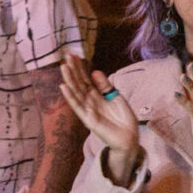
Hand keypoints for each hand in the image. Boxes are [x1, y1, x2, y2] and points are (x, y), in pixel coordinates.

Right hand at [59, 55, 139, 179]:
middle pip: (79, 83)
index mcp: (97, 96)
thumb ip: (105, 85)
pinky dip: (70, 97)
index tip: (73, 55)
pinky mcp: (88, 119)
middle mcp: (90, 101)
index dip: (80, 68)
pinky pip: (78, 106)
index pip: (85, 79)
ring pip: (76, 92)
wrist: (129, 136)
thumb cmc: (123, 118)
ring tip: (63, 67)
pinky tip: (64, 87)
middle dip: (73, 70)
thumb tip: (94, 71)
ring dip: (69, 80)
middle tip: (67, 56)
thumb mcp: (116, 97)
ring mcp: (88, 110)